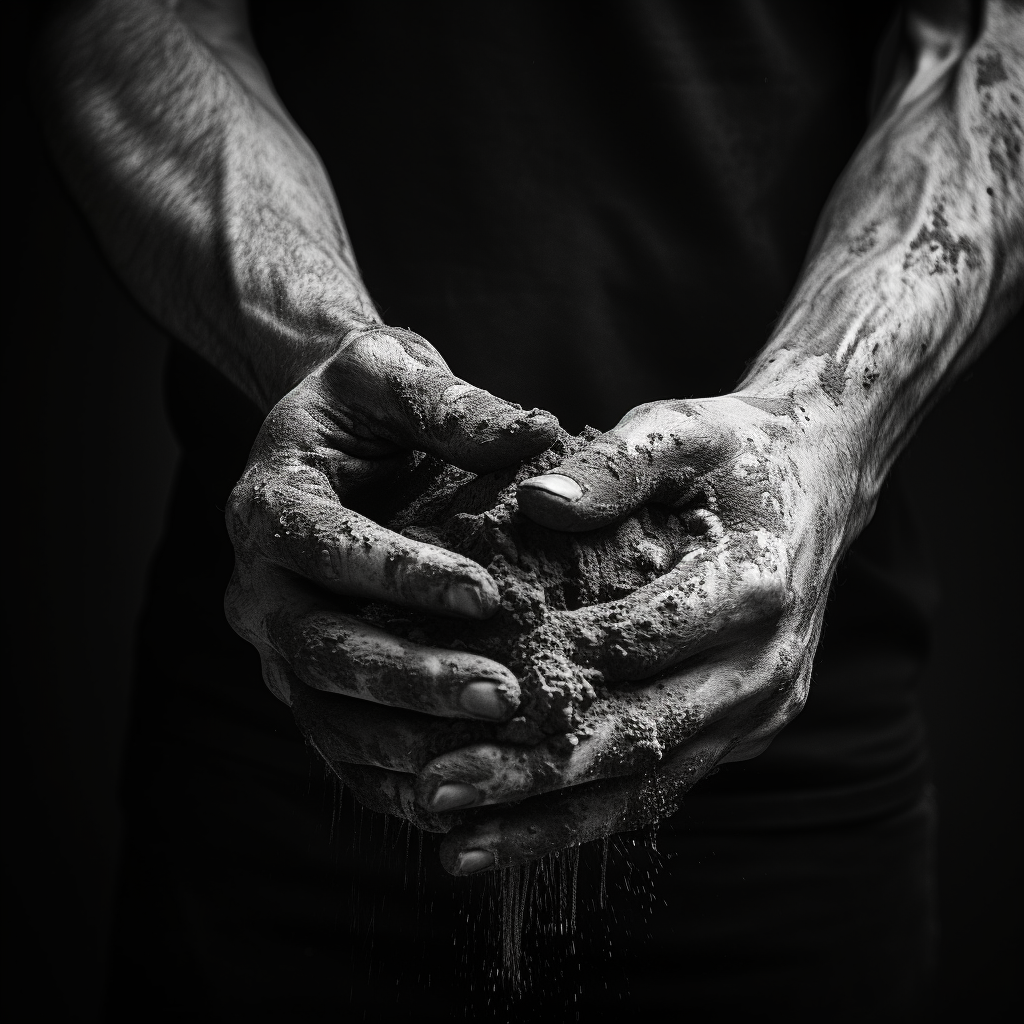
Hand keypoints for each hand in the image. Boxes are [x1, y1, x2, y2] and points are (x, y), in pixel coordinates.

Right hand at [224, 325, 559, 827]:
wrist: (330, 440)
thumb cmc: (364, 403)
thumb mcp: (393, 372)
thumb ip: (450, 401)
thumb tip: (535, 434)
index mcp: (270, 504)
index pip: (327, 548)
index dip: (400, 576)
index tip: (487, 596)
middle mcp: (258, 585)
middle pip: (319, 648)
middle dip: (409, 678)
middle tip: (502, 694)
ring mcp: (277, 643)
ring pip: (325, 712)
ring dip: (405, 740)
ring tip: (494, 754)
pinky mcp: (304, 683)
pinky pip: (337, 744)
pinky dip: (389, 777)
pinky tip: (459, 793)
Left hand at [414, 394, 858, 871]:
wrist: (819, 480)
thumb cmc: (735, 451)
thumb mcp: (682, 428)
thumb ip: (617, 463)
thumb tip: (537, 503)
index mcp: (755, 585)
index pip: (643, 640)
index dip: (556, 666)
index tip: (465, 685)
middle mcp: (765, 666)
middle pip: (641, 735)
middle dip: (536, 771)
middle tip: (437, 790)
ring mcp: (760, 711)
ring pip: (651, 786)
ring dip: (554, 822)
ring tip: (460, 848)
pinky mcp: (744, 733)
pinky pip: (664, 786)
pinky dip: (590, 815)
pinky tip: (518, 833)